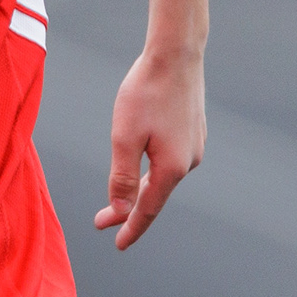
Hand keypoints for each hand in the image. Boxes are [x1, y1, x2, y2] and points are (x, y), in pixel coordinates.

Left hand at [94, 49, 204, 249]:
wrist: (177, 52)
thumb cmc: (146, 91)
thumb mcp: (124, 137)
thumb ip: (122, 178)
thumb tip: (120, 212)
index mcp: (171, 168)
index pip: (147, 210)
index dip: (131, 229)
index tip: (117, 244)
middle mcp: (189, 162)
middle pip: (155, 195)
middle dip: (128, 209)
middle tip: (102, 222)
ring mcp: (195, 146)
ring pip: (163, 176)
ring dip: (141, 187)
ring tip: (120, 195)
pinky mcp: (195, 131)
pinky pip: (171, 160)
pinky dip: (153, 169)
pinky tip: (143, 164)